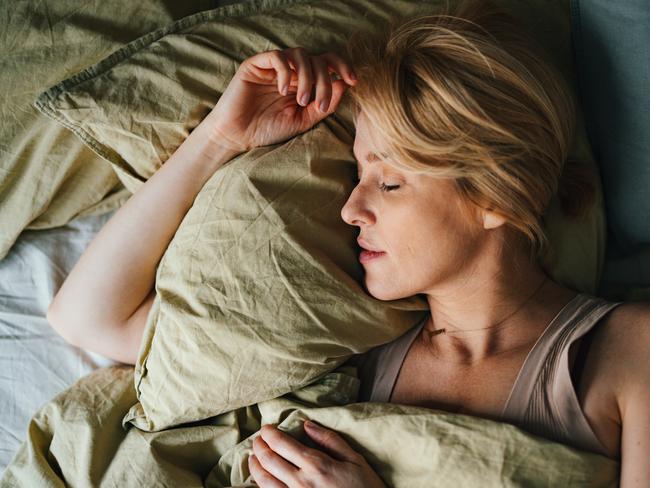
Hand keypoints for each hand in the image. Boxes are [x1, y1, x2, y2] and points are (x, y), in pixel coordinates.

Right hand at [201, 47, 357, 153]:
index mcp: (304, 82)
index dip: (343, 67)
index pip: (328, 63)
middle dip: (324, 81)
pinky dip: (286, 72)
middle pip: (318, 60)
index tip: (353, 80)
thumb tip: (344, 84)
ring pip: (300, 55)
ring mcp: (274, 67)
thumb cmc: (269, 129)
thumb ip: (323, 104)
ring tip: (301, 100)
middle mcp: (291, 71)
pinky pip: (277, 56)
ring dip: (307, 77)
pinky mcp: (256, 65)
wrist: (238, 136)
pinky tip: (283, 90)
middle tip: (318, 104)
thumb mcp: (303, 120)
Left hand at [248, 421, 386, 487]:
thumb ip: (330, 440)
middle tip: (257, 439)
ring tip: (253, 456)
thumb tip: (307, 424)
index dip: (269, 433)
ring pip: (264, 481)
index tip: (266, 428)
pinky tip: (262, 478)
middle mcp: (301, 482)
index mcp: (317, 465)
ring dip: (255, 466)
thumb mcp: (355, 460)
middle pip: (269, 460)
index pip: (282, 444)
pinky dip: (262, 485)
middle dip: (259, 446)